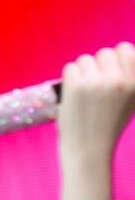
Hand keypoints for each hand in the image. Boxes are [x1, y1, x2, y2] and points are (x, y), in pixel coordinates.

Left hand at [57, 42, 134, 162]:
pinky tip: (73, 94)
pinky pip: (71, 67)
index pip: (126, 49)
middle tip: (94, 87)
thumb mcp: (132, 101)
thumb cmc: (108, 126)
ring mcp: (98, 82)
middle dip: (97, 66)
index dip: (115, 59)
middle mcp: (119, 80)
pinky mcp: (77, 87)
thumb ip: (130, 78)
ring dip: (82, 73)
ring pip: (85, 59)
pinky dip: (69, 79)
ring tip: (84, 93)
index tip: (109, 72)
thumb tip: (123, 52)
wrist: (89, 149)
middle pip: (104, 52)